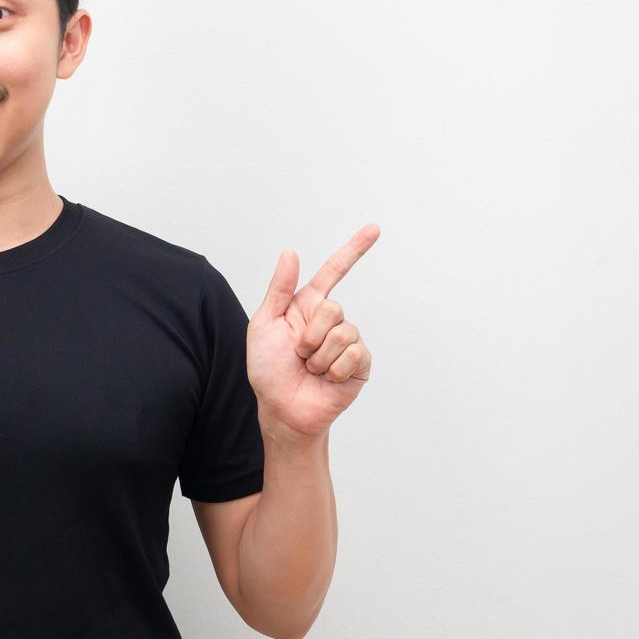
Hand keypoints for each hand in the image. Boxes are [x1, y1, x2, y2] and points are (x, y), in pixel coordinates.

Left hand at [247, 224, 379, 440]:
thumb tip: (291, 253)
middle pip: (333, 307)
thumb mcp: (263, 325)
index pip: (335, 272)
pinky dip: (334, 369)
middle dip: (310, 334)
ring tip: (311, 369)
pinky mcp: (360, 364)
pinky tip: (327, 379)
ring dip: (319, 356)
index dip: (354, 250)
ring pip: (343, 333)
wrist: (282, 409)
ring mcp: (348, 342)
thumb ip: (279, 289)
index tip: (374, 229)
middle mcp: (331, 321)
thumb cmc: (269, 370)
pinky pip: (354, 354)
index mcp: (308, 307)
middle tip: (299, 354)